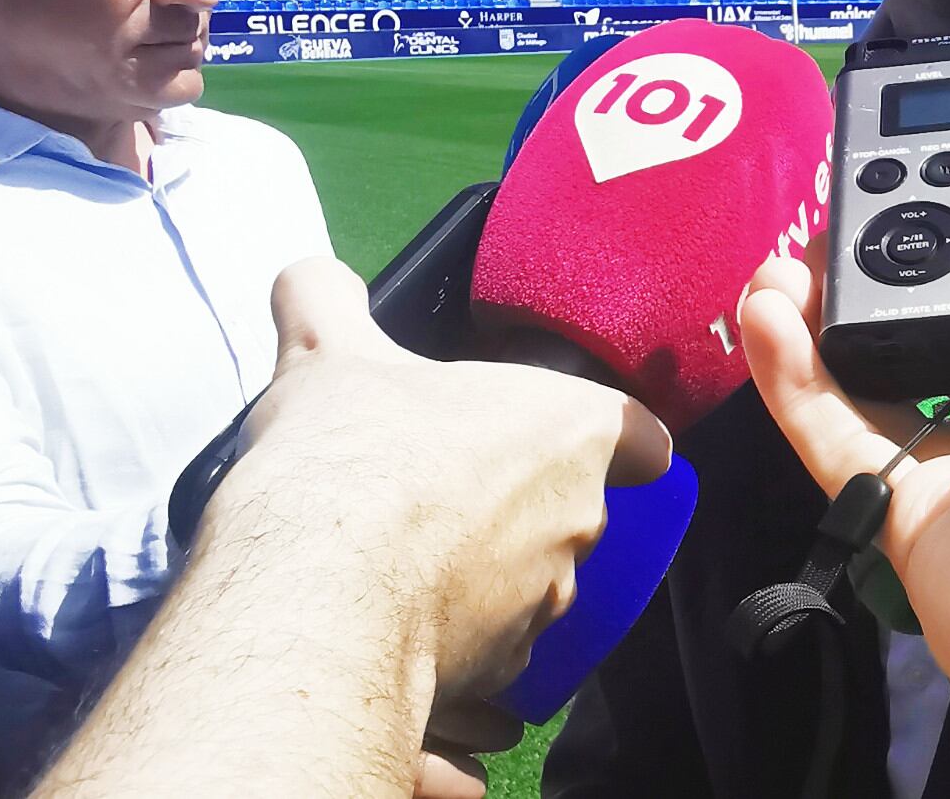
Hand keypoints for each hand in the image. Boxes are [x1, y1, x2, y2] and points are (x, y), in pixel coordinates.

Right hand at [213, 258, 673, 700]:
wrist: (316, 594)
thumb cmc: (349, 454)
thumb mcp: (325, 353)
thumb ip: (326, 300)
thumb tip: (310, 276)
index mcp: (572, 430)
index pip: (640, 437)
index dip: (610, 439)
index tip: (559, 440)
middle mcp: (582, 519)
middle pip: (576, 508)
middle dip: (520, 505)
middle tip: (443, 493)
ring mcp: (548, 602)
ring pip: (535, 583)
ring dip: (487, 574)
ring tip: (404, 563)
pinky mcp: (504, 674)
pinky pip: (495, 652)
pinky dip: (459, 642)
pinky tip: (394, 623)